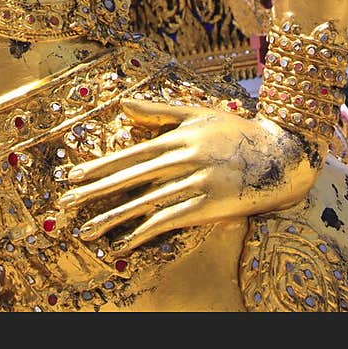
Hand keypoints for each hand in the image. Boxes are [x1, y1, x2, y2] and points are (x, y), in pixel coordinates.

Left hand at [56, 97, 319, 253]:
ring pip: (144, 203)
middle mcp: (182, 159)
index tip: (72, 175)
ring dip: (112, 217)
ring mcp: (195, 184)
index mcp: (177, 137)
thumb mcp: (197, 113)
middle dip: (95, 191)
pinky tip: (124, 243)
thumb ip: (158, 111)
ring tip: (86, 229)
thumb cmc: (237, 131)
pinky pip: (169, 221)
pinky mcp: (208, 207)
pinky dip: (144, 232)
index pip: (129, 154)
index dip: (99, 166)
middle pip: (130, 178)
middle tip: (65, 202)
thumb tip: (121, 105)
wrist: (281, 154)